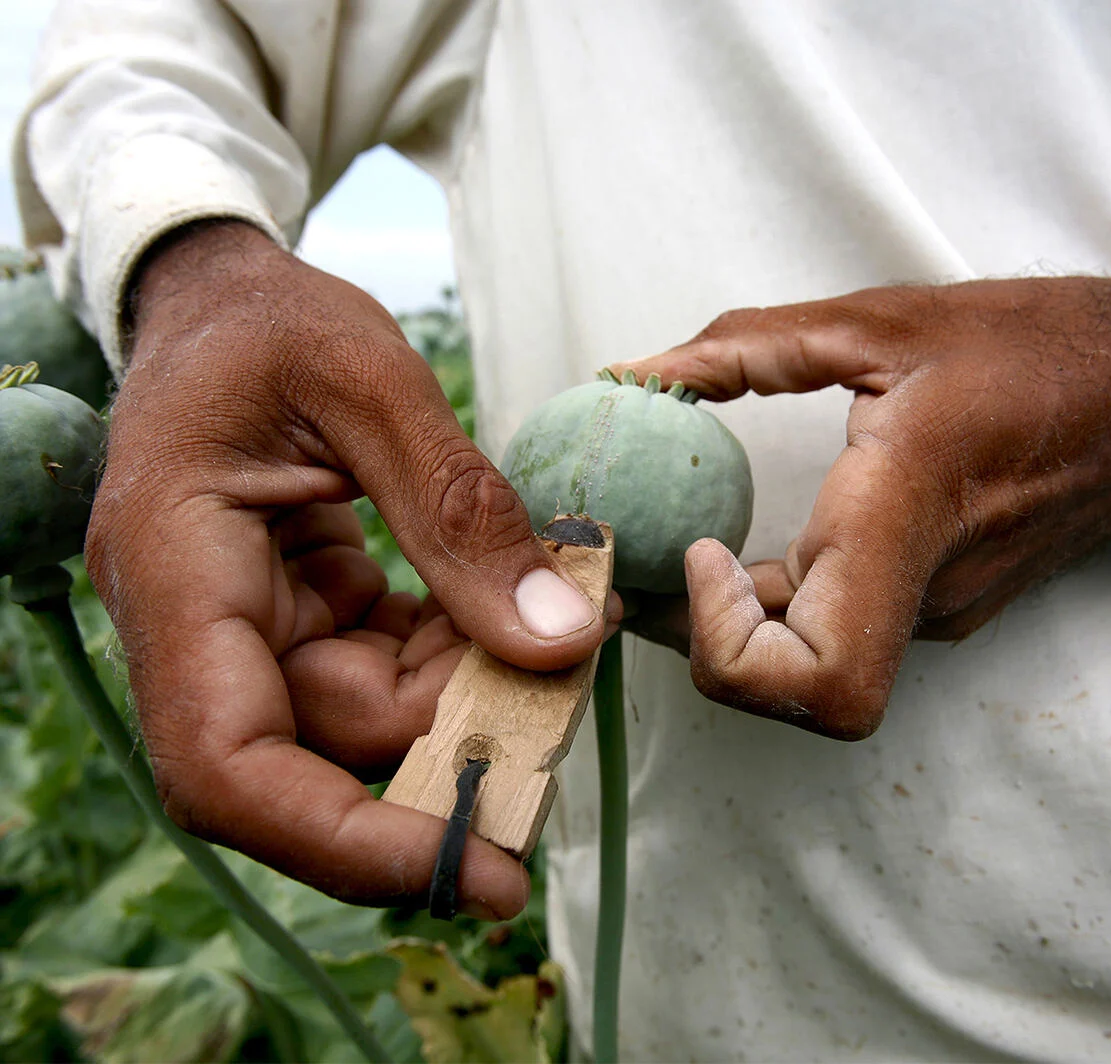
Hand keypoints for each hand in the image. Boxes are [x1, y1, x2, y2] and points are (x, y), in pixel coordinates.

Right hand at [87, 221, 615, 915]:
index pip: (227, 767)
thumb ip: (462, 514)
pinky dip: (451, 658)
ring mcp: (245, 627)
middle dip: (446, 750)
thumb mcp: (374, 385)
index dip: (342, 842)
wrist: (226, 297)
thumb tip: (559, 643)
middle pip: (316, 755)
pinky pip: (378, 673)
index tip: (471, 865)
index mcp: (176, 571)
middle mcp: (196, 624)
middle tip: (565, 711)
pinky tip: (509, 615)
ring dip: (464, 698)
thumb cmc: (273, 320)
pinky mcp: (296, 616)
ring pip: (361, 720)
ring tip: (554, 640)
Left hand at [613, 278, 1110, 738]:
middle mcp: (926, 591)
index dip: (732, 652)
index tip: (705, 556)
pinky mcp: (947, 608)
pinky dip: (782, 609)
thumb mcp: (877, 320)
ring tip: (686, 546)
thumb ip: (743, 347)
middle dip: (701, 638)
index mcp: (908, 516)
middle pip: (795, 689)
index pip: (822, 680)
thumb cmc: (1033, 343)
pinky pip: (846, 633)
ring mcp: (942, 611)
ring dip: (736, 624)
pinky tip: (754, 552)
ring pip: (814, 665)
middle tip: (645, 564)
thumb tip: (633, 377)